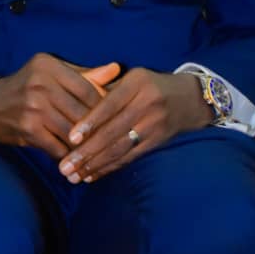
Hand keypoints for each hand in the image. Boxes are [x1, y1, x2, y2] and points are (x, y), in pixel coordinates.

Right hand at [0, 54, 119, 159]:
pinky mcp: (28, 128)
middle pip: (83, 110)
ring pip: (73, 130)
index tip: (115, 120)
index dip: (105, 106)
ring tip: (99, 156)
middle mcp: (41, 82)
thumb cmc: (24, 89)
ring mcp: (34, 106)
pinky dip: (68, 157)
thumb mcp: (50, 75)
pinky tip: (76, 164)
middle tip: (114, 143)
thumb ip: (84, 75)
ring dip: (86, 147)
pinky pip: (57, 146)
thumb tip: (117, 69)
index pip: (88, 88)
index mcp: (49, 65)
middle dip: (99, 129)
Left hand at [58, 69, 212, 183]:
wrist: (189, 99)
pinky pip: (130, 157)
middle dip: (87, 152)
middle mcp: (146, 104)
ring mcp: (154, 125)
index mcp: (136, 84)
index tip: (71, 138)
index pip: (109, 105)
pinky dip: (110, 167)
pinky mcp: (157, 142)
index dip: (90, 122)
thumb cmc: (149, 85)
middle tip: (65, 167)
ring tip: (74, 176)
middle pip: (113, 131)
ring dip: (95, 164)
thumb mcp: (132, 77)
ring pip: (120, 148)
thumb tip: (74, 103)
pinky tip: (92, 175)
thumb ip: (105, 87)